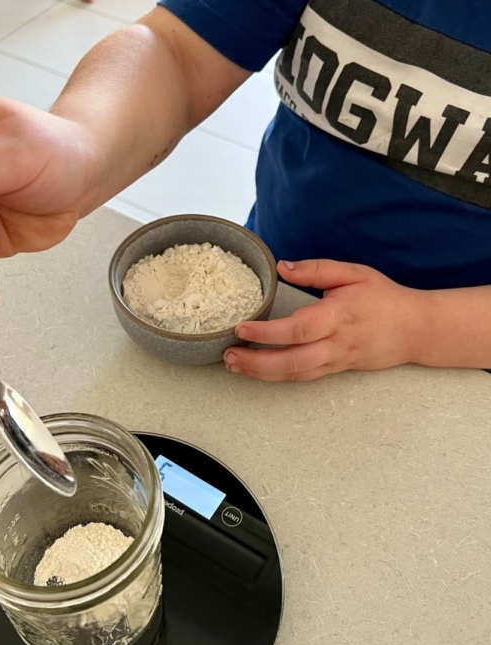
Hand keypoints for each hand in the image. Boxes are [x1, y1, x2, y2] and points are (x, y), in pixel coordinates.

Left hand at [224, 259, 424, 380]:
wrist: (416, 329)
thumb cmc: (384, 297)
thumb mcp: (354, 273)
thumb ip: (317, 269)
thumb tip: (282, 267)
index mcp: (338, 316)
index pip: (298, 329)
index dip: (268, 332)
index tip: (242, 328)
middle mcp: (335, 344)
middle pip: (292, 361)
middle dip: (256, 362)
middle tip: (228, 356)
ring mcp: (336, 361)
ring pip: (295, 374)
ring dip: (262, 373)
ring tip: (234, 366)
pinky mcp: (337, 370)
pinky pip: (304, 377)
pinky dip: (278, 376)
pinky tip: (258, 371)